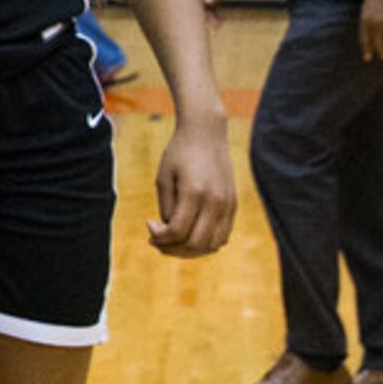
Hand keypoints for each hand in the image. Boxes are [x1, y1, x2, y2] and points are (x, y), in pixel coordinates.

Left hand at [148, 113, 236, 255]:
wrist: (206, 133)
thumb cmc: (178, 154)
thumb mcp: (163, 178)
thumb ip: (167, 208)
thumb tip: (170, 234)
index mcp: (194, 192)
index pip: (178, 232)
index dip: (160, 237)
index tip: (149, 225)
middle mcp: (215, 201)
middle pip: (196, 244)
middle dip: (172, 248)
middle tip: (157, 239)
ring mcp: (228, 204)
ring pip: (212, 245)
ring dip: (190, 250)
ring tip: (173, 239)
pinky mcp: (233, 204)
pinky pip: (223, 235)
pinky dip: (206, 242)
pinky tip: (189, 233)